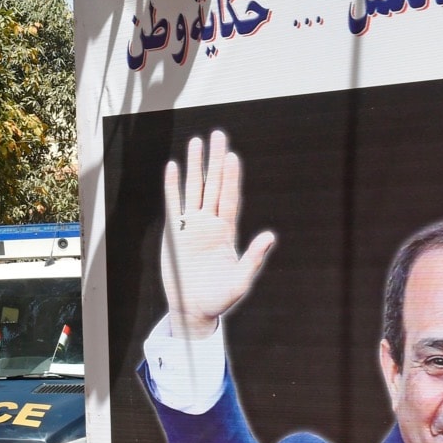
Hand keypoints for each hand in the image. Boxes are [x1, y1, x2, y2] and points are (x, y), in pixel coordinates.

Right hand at [161, 130, 274, 339]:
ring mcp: (192, 226)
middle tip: (218, 135)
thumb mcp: (240, 281)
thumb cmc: (219, 297)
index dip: (230, 178)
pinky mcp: (175, 232)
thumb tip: (270, 236)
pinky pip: (173, 204)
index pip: (229, 198)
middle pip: (213, 185)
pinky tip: (173, 166)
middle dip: (215, 160)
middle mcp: (210, 223)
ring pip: (194, 189)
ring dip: (195, 166)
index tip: (231, 156)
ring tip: (196, 141)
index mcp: (226, 232)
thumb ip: (253, 258)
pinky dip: (172, 186)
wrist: (194, 308)